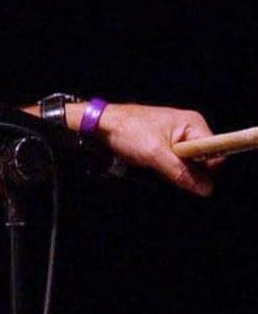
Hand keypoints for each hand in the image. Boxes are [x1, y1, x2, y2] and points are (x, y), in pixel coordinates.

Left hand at [95, 102, 217, 195]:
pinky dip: (164, 168)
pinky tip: (150, 166)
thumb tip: (205, 189)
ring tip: (152, 165)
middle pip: (200, 160)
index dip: (204, 168)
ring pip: (185, 164)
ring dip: (172, 171)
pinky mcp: (164, 145)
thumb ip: (180, 172)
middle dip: (184, 171)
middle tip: (162, 168)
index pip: (213, 152)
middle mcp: (188, 129)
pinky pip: (173, 162)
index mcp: (192, 124)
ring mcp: (176, 137)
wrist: (100, 124)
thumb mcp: (155, 154)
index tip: (186, 175)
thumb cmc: (127, 131)